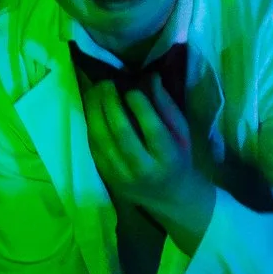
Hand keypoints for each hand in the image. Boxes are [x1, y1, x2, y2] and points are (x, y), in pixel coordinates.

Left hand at [82, 76, 215, 250]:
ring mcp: (121, 176)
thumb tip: (150, 76)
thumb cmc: (179, 158)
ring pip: (102, 140)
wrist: (169, 197)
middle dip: (111, 103)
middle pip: (121, 133)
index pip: (152, 128)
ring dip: (95, 111)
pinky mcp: (107, 177)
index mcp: (168, 158)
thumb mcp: (181, 133)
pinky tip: (91, 108)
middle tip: (106, 82)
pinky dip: (90, 126)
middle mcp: (143, 169)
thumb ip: (165, 106)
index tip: (132, 87)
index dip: (140, 105)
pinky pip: (94, 148)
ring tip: (95, 90)